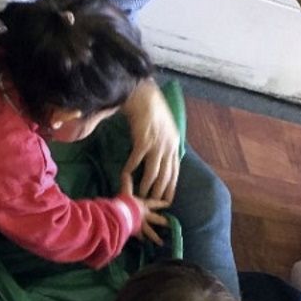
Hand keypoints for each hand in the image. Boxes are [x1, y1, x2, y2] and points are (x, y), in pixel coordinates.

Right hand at [121, 80, 180, 203]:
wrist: (144, 96)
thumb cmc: (152, 108)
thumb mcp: (166, 127)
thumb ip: (165, 141)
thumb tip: (163, 154)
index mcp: (175, 143)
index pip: (175, 171)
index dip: (172, 186)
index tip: (169, 200)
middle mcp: (168, 146)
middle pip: (166, 175)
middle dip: (160, 192)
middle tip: (154, 204)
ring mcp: (157, 144)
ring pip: (154, 173)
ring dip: (147, 186)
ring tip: (141, 196)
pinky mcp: (143, 141)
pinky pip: (137, 161)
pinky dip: (131, 169)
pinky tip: (125, 176)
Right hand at [121, 175, 169, 246]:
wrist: (122, 216)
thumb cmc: (125, 203)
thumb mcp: (126, 191)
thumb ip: (126, 183)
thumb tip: (125, 172)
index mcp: (143, 205)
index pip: (154, 203)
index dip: (161, 203)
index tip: (168, 204)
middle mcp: (144, 216)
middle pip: (155, 218)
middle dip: (162, 221)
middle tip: (170, 223)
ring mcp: (141, 225)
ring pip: (150, 231)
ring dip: (155, 237)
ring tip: (161, 243)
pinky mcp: (136, 232)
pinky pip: (140, 237)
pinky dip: (141, 239)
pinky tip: (144, 243)